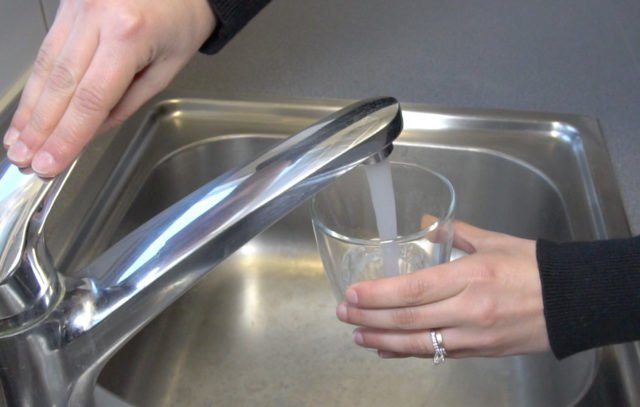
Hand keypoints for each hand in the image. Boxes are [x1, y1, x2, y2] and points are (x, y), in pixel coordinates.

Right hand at [3, 0, 214, 176]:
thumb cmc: (184, 18)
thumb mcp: (167, 68)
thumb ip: (128, 101)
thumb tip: (92, 130)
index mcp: (128, 34)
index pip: (91, 99)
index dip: (68, 136)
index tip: (51, 162)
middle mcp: (96, 14)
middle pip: (61, 84)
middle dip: (41, 127)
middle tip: (26, 158)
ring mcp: (77, 4)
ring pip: (46, 65)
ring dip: (31, 107)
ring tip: (19, 140)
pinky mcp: (67, 2)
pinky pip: (48, 46)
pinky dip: (38, 80)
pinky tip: (30, 105)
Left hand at [336, 221, 549, 358]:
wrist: (573, 301)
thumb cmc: (534, 266)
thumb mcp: (494, 241)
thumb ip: (453, 232)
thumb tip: (425, 223)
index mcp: (470, 276)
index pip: (413, 290)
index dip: (378, 295)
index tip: (352, 294)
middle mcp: (468, 309)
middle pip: (408, 319)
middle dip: (369, 318)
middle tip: (343, 313)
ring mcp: (473, 335)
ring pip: (418, 343)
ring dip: (381, 341)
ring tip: (357, 335)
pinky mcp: (479, 352)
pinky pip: (437, 353)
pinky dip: (408, 352)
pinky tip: (387, 350)